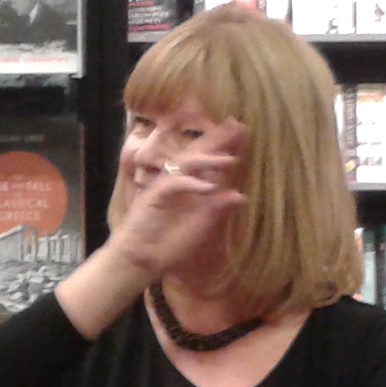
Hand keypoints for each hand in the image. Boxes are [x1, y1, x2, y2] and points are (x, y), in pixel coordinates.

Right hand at [108, 118, 249, 280]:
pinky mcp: (153, 196)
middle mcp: (177, 181)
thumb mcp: (201, 228)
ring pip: (184, 164)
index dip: (223, 146)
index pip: (207, 162)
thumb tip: (241, 196)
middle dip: (217, 140)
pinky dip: (191, 183)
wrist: (142, 261)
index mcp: (188, 187)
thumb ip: (218, 211)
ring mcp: (163, 186)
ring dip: (207, 160)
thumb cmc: (169, 246)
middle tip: (239, 125)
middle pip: (196, 154)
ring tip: (230, 160)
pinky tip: (210, 187)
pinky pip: (174, 184)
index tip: (243, 132)